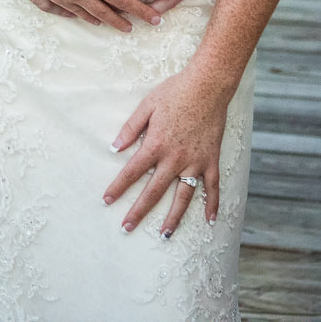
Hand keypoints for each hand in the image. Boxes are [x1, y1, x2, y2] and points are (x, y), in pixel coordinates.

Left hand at [103, 66, 233, 236]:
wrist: (207, 86)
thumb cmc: (175, 92)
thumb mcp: (146, 106)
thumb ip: (130, 128)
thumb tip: (114, 147)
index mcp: (156, 144)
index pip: (132, 171)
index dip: (118, 187)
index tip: (107, 200)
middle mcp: (175, 158)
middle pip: (154, 191)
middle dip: (139, 211)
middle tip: (127, 227)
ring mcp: (195, 162)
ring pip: (183, 196)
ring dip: (173, 218)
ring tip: (164, 235)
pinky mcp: (211, 160)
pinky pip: (213, 187)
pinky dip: (213, 204)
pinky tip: (211, 221)